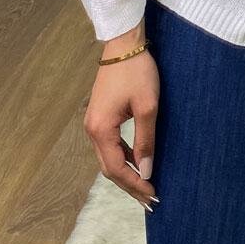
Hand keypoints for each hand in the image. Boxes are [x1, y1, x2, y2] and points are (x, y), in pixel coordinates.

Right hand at [83, 37, 159, 211]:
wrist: (124, 44)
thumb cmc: (137, 72)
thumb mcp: (147, 106)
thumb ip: (145, 140)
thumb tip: (146, 170)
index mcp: (100, 130)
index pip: (117, 168)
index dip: (134, 184)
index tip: (152, 196)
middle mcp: (92, 130)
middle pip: (109, 167)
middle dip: (130, 184)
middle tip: (150, 199)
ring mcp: (94, 123)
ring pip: (109, 157)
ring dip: (127, 171)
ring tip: (146, 184)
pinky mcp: (100, 115)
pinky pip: (110, 144)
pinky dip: (124, 156)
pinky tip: (138, 160)